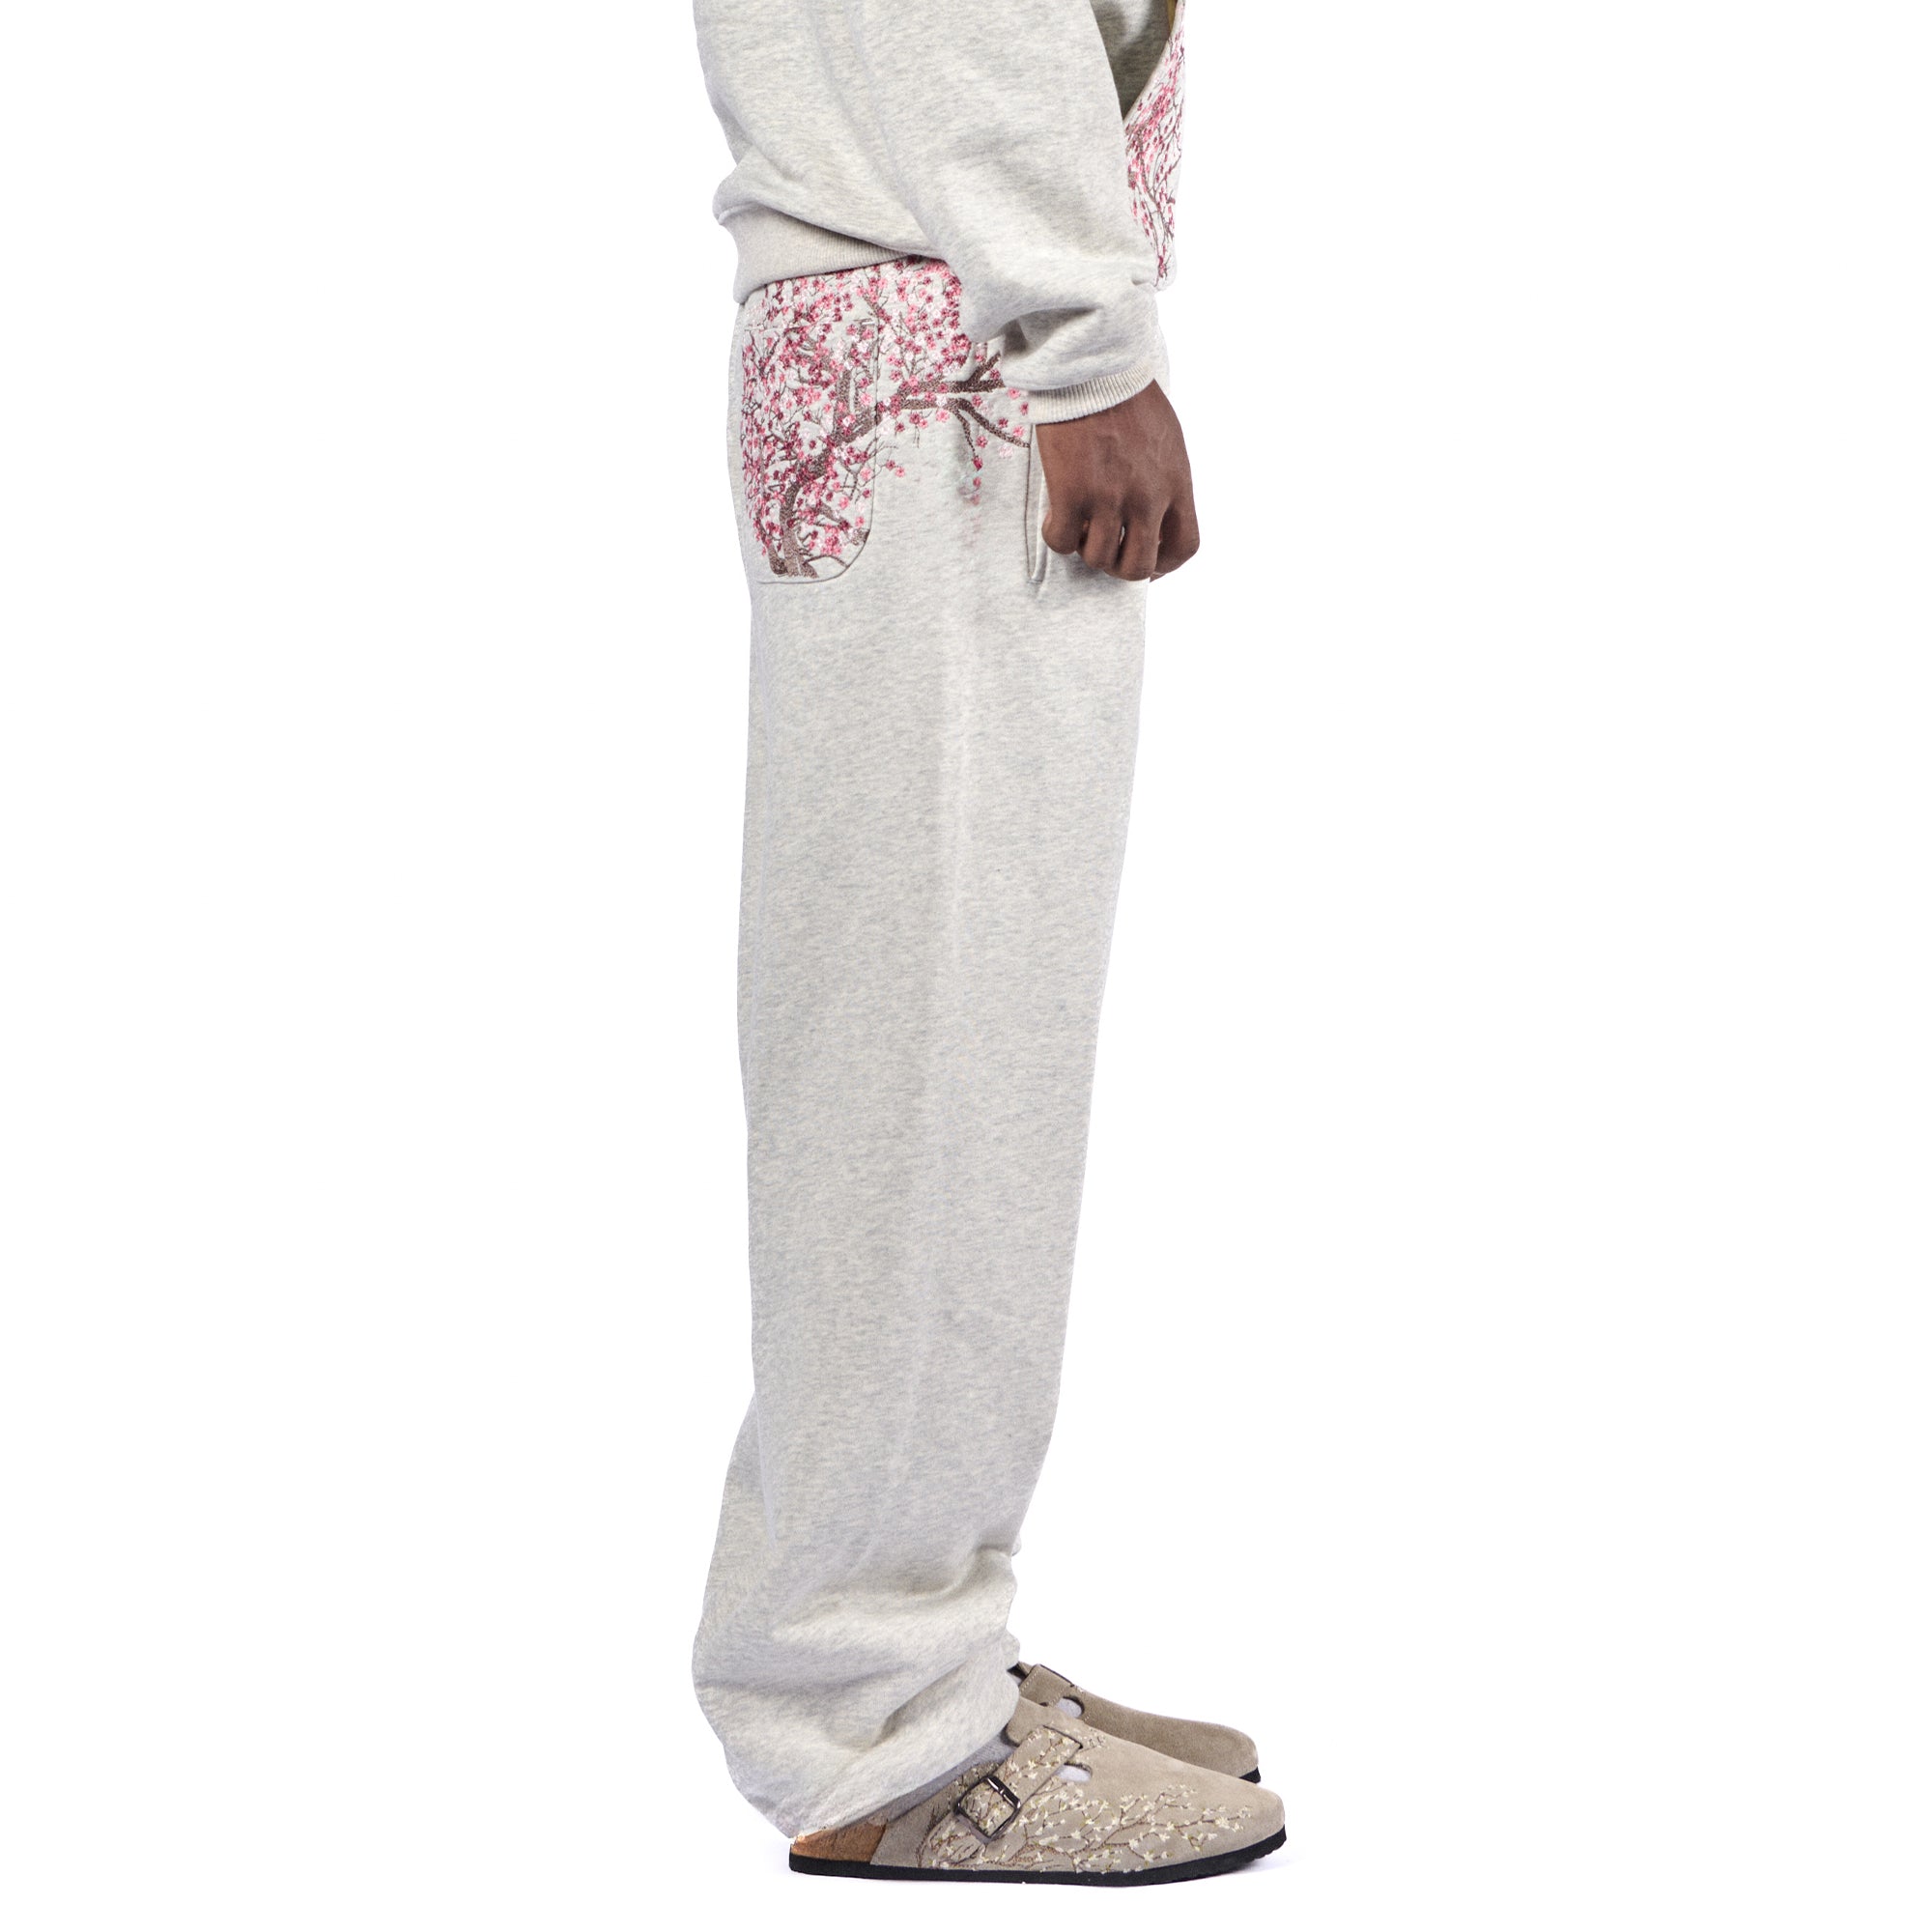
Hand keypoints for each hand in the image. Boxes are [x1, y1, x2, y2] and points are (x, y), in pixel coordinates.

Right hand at [1034, 380, 1199, 580]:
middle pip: (1140, 566)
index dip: (1165, 564)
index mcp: (1176, 483)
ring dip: (1086, 548)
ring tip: (1079, 523)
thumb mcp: (1166, 439)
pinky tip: (1056, 515)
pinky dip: (1058, 535)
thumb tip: (1154, 512)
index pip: (1185, 546)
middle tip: (1105, 550)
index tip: (1148, 561)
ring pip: (1099, 558)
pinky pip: (1063, 541)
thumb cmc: (1127, 395)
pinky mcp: (1072, 494)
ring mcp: (1110, 499)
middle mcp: (1148, 498)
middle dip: (1120, 566)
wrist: (1093, 367)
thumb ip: (1164, 479)